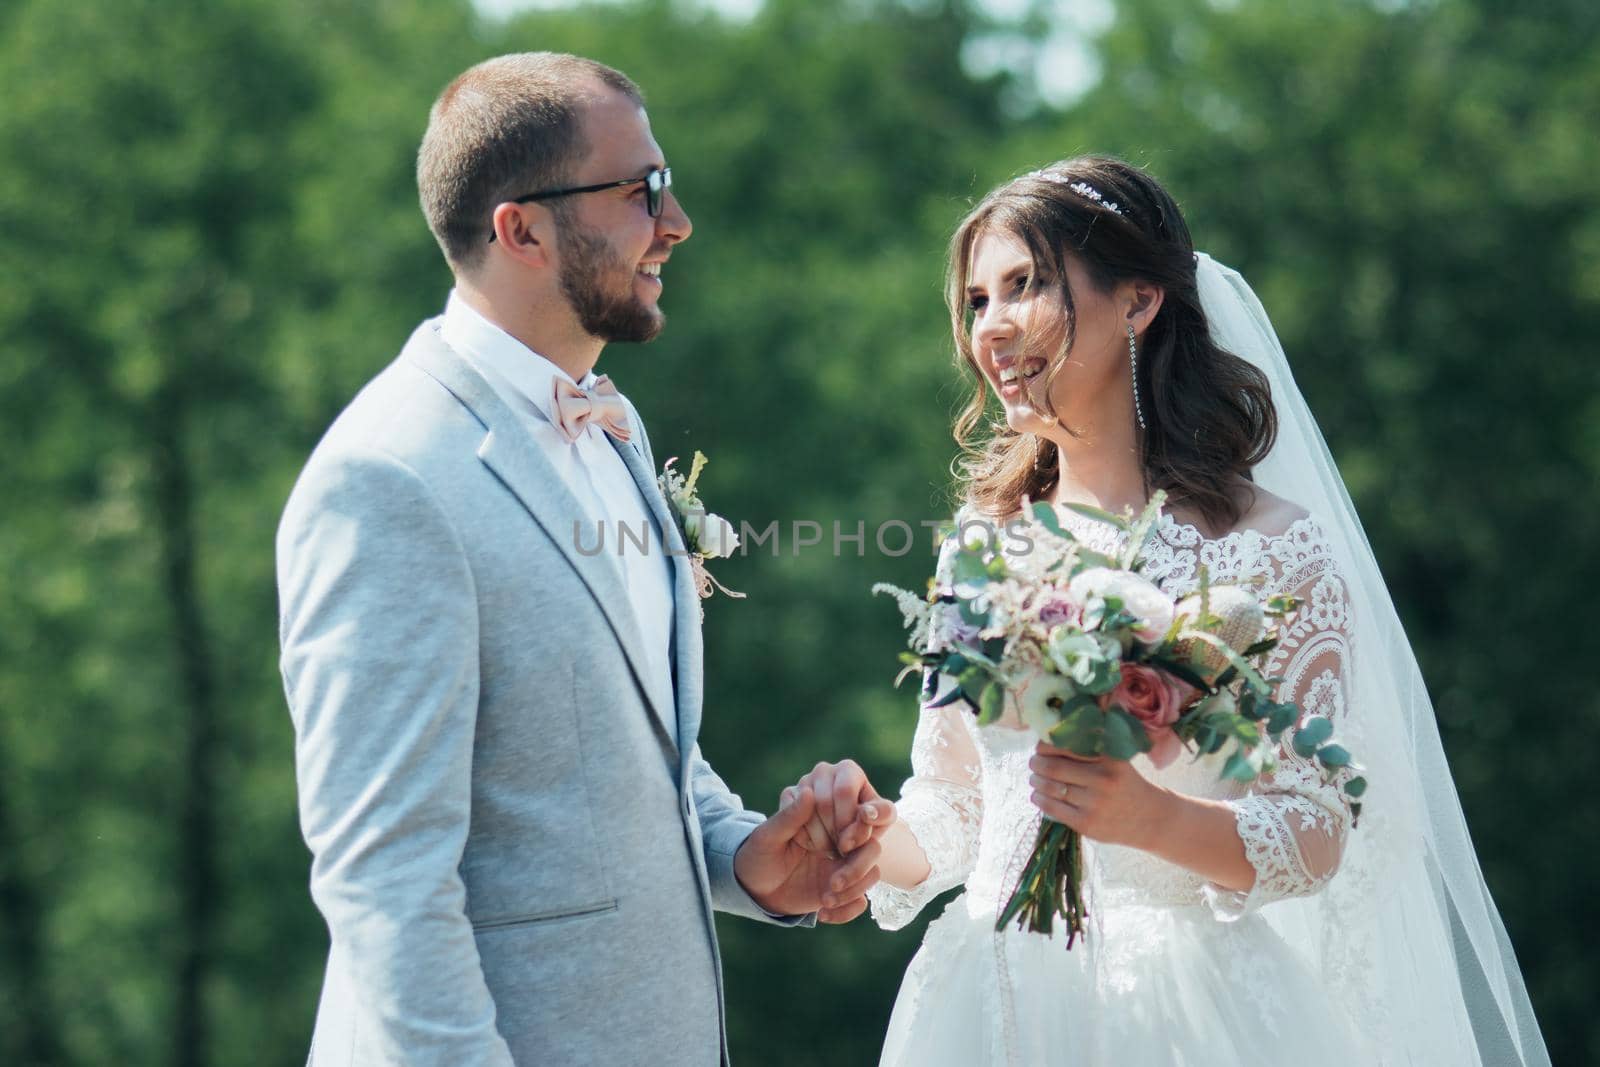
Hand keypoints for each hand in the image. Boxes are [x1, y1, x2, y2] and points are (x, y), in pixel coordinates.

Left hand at [734, 784, 887, 922]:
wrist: (752, 889)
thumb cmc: (758, 855)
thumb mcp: (767, 837)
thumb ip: (789, 816)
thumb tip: (808, 791)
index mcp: (824, 818)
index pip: (860, 813)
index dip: (858, 828)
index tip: (840, 844)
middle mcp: (839, 839)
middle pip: (872, 846)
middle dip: (857, 866)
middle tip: (833, 882)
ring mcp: (844, 864)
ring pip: (872, 872)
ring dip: (853, 889)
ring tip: (824, 899)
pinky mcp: (843, 889)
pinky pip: (860, 901)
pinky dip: (845, 910)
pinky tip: (822, 913)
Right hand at [788, 759, 895, 857]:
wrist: (847, 835)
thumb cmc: (867, 823)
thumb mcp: (882, 820)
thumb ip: (881, 815)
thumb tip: (867, 813)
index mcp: (848, 769)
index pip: (843, 791)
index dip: (846, 820)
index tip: (851, 842)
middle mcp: (823, 770)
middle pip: (823, 802)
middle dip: (833, 832)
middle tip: (842, 851)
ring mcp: (803, 782)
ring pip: (805, 812)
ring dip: (819, 837)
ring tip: (832, 850)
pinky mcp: (788, 796)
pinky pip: (789, 818)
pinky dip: (804, 837)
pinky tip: (816, 845)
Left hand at [1028, 742, 1171, 848]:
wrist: (1151, 819)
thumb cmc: (1127, 783)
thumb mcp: (1118, 759)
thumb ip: (1094, 743)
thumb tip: (1059, 724)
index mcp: (1110, 758)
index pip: (1066, 746)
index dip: (1045, 745)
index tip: (1041, 747)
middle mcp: (1103, 780)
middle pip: (1053, 767)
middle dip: (1036, 764)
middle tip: (1033, 762)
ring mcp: (1094, 803)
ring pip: (1050, 788)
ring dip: (1035, 781)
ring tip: (1034, 778)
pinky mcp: (1086, 823)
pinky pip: (1053, 808)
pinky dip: (1039, 799)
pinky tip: (1038, 795)